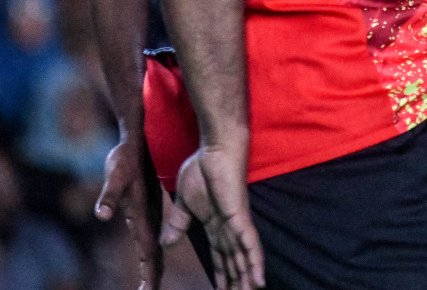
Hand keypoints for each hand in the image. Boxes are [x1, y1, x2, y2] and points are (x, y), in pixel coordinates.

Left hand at [95, 136, 163, 289]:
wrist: (138, 138)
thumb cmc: (125, 157)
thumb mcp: (115, 176)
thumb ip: (109, 196)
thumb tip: (102, 214)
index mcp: (143, 216)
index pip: (149, 253)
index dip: (149, 275)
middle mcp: (150, 218)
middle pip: (155, 254)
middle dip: (152, 277)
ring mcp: (150, 213)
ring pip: (155, 245)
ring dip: (153, 266)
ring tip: (150, 284)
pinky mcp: (147, 207)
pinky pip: (152, 235)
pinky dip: (151, 251)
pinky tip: (149, 255)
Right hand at [160, 144, 264, 289]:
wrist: (213, 150)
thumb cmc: (201, 170)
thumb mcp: (183, 203)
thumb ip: (179, 223)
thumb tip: (166, 243)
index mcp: (216, 225)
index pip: (221, 257)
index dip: (223, 276)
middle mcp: (229, 228)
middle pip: (234, 263)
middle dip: (236, 283)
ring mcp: (237, 223)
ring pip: (244, 259)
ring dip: (247, 280)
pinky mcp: (240, 217)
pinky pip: (249, 245)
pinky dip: (254, 262)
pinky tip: (259, 280)